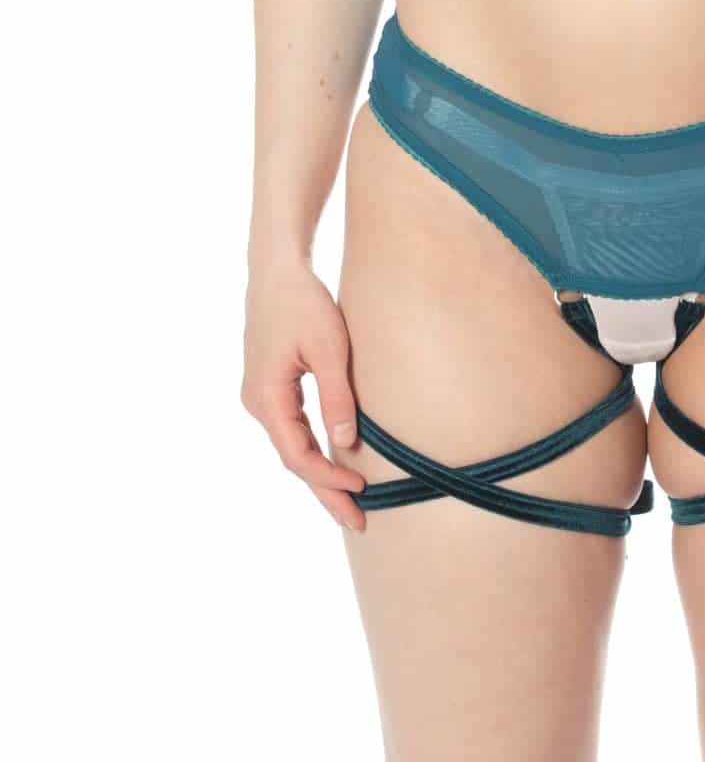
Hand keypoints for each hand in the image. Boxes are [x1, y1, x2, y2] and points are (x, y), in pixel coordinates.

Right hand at [241, 259, 366, 529]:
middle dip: (325, 490)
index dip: (329, 479)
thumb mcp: (328, 349)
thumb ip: (337, 398)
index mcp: (267, 397)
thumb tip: (346, 444)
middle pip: (293, 459)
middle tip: (358, 521)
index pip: (298, 456)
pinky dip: (313, 448)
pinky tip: (335, 460)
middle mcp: (257, 402)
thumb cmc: (304, 303)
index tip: (361, 490)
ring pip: (292, 445)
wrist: (277, 270)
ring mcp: (260, 396)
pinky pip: (292, 428)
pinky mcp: (270, 387)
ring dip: (320, 471)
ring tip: (352, 497)